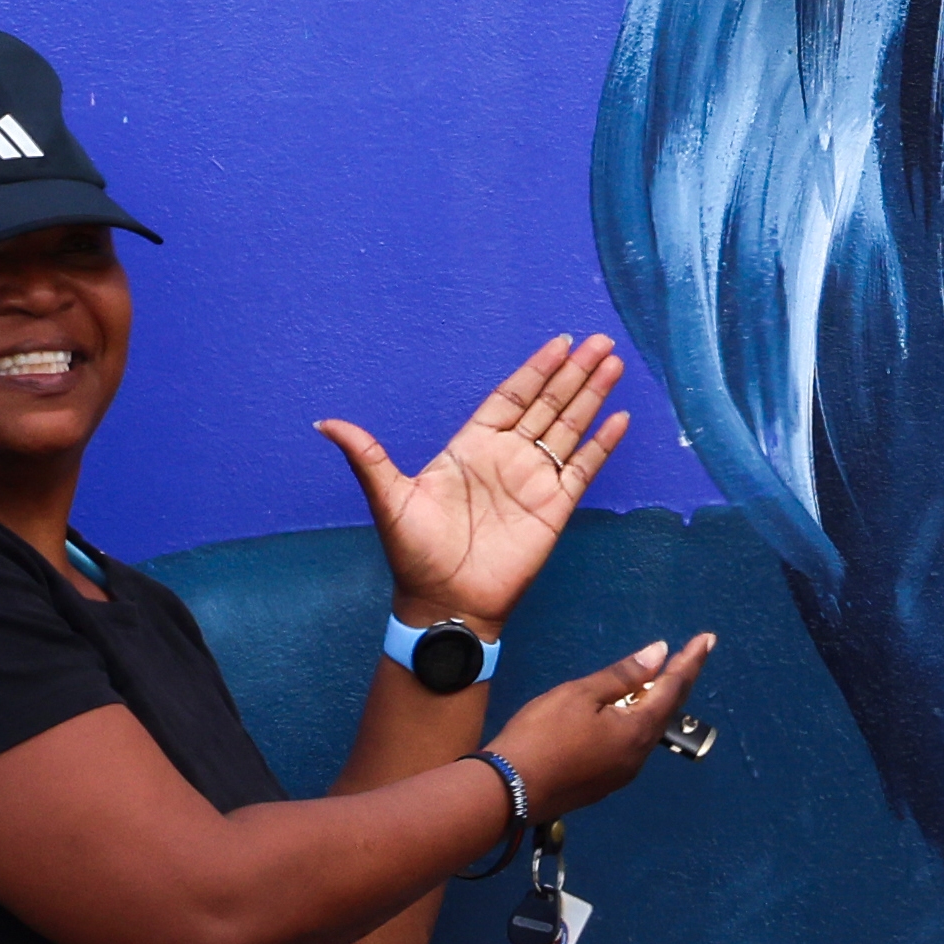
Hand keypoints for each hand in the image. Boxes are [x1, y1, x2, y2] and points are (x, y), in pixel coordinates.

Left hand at [327, 333, 633, 631]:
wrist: (446, 602)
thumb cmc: (415, 553)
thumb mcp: (389, 499)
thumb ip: (368, 457)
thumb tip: (324, 424)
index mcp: (471, 448)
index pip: (511, 397)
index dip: (536, 370)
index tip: (560, 343)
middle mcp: (507, 456)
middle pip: (547, 404)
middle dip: (574, 372)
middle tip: (600, 342)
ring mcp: (534, 479)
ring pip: (570, 427)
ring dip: (592, 396)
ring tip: (614, 365)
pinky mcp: (556, 505)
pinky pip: (584, 466)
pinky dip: (603, 442)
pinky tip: (619, 418)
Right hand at [487, 631, 716, 818]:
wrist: (504, 793)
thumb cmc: (540, 736)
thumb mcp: (579, 695)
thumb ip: (623, 675)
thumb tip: (660, 654)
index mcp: (638, 731)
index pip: (674, 688)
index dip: (690, 661)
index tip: (707, 640)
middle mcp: (638, 756)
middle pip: (665, 711)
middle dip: (678, 681)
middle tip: (689, 655)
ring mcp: (620, 774)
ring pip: (647, 730)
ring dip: (654, 703)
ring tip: (658, 679)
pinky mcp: (601, 784)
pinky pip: (629, 746)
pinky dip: (634, 722)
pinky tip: (624, 713)